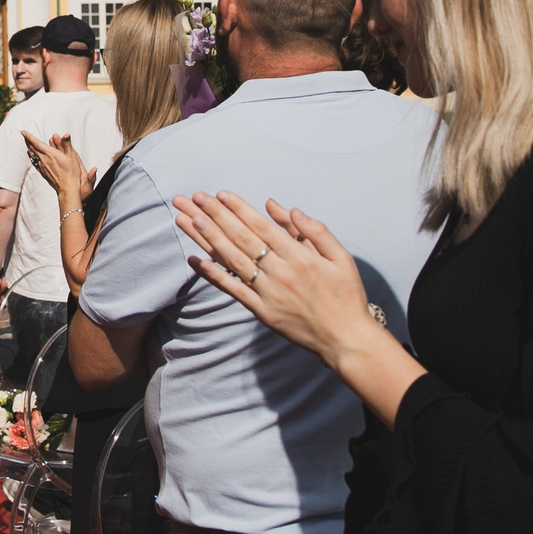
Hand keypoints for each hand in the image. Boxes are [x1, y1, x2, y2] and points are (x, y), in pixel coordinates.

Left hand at [22, 130, 83, 197]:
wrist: (67, 189)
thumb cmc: (71, 172)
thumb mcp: (72, 156)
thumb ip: (66, 144)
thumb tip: (66, 135)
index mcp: (50, 154)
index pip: (36, 143)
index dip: (28, 137)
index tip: (23, 132)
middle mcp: (43, 159)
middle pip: (32, 148)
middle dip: (28, 141)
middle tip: (25, 136)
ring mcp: (42, 166)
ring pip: (32, 155)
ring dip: (29, 148)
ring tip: (27, 144)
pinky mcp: (43, 172)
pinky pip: (34, 162)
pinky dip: (32, 156)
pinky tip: (32, 156)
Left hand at [170, 192, 385, 369]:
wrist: (346, 339)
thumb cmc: (346, 295)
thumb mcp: (341, 257)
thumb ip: (315, 231)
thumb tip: (285, 208)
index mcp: (300, 256)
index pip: (261, 227)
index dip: (238, 209)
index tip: (219, 194)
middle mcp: (280, 272)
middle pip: (240, 239)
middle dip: (213, 216)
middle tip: (191, 199)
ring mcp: (268, 293)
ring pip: (231, 260)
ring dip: (205, 239)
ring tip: (185, 220)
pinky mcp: (262, 312)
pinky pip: (233, 290)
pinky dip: (212, 275)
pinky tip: (195, 259)